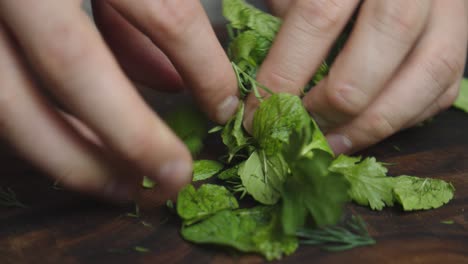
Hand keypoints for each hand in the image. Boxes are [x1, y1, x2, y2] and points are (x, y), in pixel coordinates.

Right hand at [0, 1, 237, 199]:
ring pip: (13, 105)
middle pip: (75, 67)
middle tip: (175, 179)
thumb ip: (147, 12)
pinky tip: (80, 155)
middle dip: (133, 137)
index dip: (203, 66)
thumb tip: (170, 84)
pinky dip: (40, 137)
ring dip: (77, 159)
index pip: (166, 10)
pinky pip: (0, 102)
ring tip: (128, 187)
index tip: (223, 107)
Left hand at [245, 0, 467, 153]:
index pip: (316, 20)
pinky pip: (443, 87)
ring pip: (423, 80)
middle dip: (329, 108)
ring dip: (371, 125)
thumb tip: (271, 84)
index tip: (258, 115)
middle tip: (300, 130)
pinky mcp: (463, 34)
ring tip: (332, 143)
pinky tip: (370, 127)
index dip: (283, 76)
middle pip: (375, 60)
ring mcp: (449, 9)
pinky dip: (405, 117)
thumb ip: (287, 12)